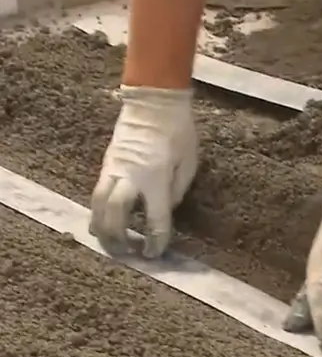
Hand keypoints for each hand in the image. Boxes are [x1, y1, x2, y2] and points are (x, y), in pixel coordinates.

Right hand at [90, 86, 197, 257]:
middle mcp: (130, 177)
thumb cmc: (179, 132)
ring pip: (98, 205)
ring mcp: (113, 169)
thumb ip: (176, 192)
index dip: (155, 240)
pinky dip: (98, 211)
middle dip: (118, 238)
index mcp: (155, 179)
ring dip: (102, 228)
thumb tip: (165, 211)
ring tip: (109, 244)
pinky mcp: (105, 163)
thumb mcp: (189, 164)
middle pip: (115, 215)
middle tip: (125, 253)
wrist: (154, 103)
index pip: (154, 219)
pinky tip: (103, 222)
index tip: (153, 253)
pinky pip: (97, 193)